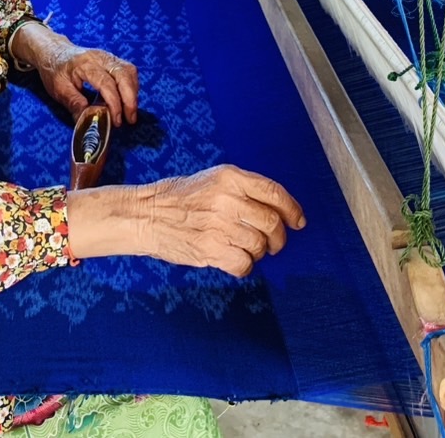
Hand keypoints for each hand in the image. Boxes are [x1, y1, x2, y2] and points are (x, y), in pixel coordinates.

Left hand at [16, 24, 139, 125]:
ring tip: (129, 112)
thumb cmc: (54, 69)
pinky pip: (128, 71)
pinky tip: (126, 100)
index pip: (106, 83)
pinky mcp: (112, 60)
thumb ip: (74, 103)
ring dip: (133, 92)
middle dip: (130, 98)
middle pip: (124, 74)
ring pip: (129, 71)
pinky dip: (131, 86)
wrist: (53, 51)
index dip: (114, 103)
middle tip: (130, 118)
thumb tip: (89, 119)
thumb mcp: (58, 89)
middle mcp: (100, 57)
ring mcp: (108, 57)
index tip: (116, 120)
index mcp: (85, 64)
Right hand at [140, 166, 304, 276]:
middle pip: (272, 222)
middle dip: (278, 238)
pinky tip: (234, 260)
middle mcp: (227, 199)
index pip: (274, 192)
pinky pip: (244, 264)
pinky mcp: (210, 248)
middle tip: (272, 244)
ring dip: (257, 253)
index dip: (292, 209)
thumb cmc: (179, 198)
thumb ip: (243, 190)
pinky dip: (244, 267)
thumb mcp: (213, 180)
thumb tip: (277, 209)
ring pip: (259, 246)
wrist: (146, 215)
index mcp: (230, 177)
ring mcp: (219, 225)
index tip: (298, 221)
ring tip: (244, 249)